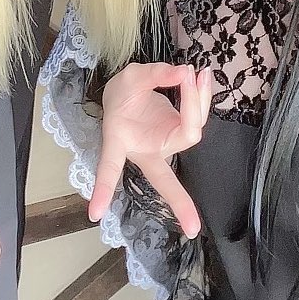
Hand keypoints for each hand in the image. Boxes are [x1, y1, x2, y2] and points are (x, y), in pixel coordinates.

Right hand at [90, 63, 212, 237]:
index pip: (110, 167)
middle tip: (193, 227)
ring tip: (199, 72)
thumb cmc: (124, 93)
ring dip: (198, 102)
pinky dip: (203, 97)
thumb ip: (155, 75)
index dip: (103, 188)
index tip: (94, 214)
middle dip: (179, 201)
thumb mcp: (132, 77)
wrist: (130, 94)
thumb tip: (185, 73)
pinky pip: (197, 118)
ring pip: (191, 130)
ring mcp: (166, 145)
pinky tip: (204, 77)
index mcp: (121, 141)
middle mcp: (146, 151)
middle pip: (162, 178)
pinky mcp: (180, 134)